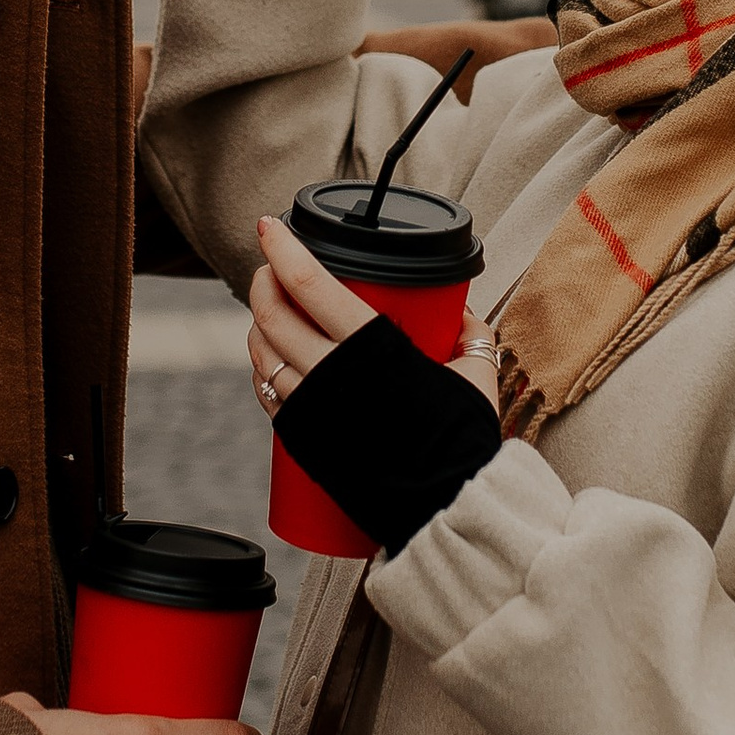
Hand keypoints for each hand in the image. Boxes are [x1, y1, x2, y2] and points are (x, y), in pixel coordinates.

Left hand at [248, 213, 501, 420]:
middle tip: (271, 269)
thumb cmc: (464, 441)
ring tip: (270, 313)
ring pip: (261, 354)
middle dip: (263, 282)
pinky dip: (262, 370)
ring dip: (257, 325)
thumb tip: (462, 316)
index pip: (310, 284)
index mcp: (372, 347)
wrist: (446, 508)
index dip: (283, 249)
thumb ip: (469, 337)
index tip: (269, 226)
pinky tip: (270, 362)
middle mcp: (331, 374)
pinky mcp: (302, 441)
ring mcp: (312, 409)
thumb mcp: (476, 374)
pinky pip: (267, 394)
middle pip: (273, 314)